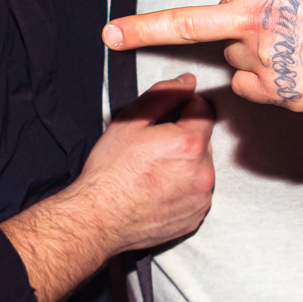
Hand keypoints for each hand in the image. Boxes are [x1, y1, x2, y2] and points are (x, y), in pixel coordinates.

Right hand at [0, 75, 213, 301]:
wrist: (98, 219)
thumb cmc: (109, 173)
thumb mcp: (130, 121)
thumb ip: (164, 95)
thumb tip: (186, 83)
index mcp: (189, 144)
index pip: (203, 110)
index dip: (184, 107)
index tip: (167, 116)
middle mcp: (203, 173)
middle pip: (203, 141)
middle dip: (184, 138)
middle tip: (154, 147)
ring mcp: (201, 199)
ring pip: (201, 168)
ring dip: (186, 164)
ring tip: (154, 171)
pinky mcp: (195, 217)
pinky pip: (197, 194)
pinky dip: (183, 188)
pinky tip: (159, 189)